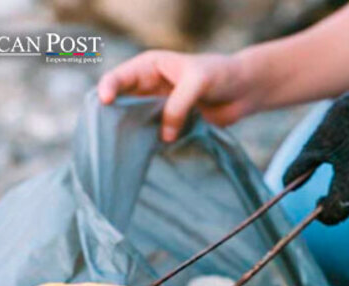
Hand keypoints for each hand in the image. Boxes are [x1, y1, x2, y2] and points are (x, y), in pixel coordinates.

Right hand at [98, 51, 258, 141]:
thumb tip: (163, 136)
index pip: (119, 77)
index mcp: (149, 67)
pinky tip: (143, 155)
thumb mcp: (198, 82)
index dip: (108, 89)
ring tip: (120, 148)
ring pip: (133, 121)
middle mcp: (148, 86)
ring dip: (129, 133)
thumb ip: (178, 105)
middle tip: (104, 133)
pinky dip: (147, 144)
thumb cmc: (221, 75)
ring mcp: (157, 107)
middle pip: (119, 102)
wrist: (244, 90)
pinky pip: (151, 135)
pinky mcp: (168, 125)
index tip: (105, 102)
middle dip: (111, 116)